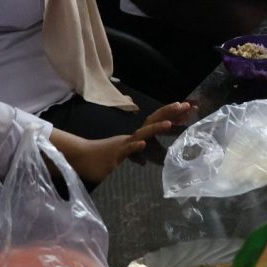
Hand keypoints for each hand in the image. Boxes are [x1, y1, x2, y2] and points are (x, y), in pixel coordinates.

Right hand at [49, 101, 192, 183]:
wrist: (80, 157)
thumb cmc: (101, 157)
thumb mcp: (124, 157)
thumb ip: (134, 155)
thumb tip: (144, 161)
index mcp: (136, 137)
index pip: (156, 122)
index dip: (171, 114)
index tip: (187, 108)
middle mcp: (132, 137)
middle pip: (153, 121)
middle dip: (170, 113)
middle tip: (186, 105)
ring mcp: (124, 144)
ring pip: (142, 134)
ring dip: (156, 128)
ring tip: (170, 124)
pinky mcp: (115, 154)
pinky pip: (125, 150)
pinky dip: (134, 147)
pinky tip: (143, 144)